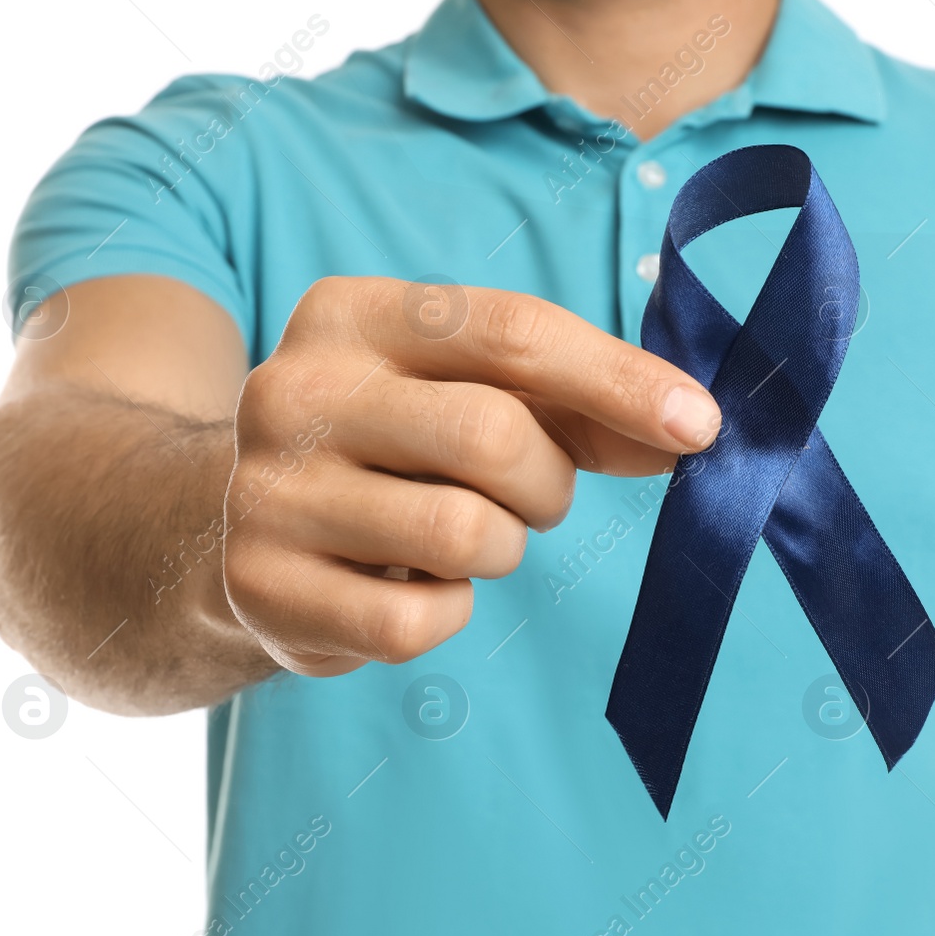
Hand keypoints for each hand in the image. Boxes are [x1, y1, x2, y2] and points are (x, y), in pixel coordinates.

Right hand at [221, 276, 720, 675]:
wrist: (234, 522)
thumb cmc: (392, 443)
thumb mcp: (470, 391)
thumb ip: (580, 403)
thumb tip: (693, 431)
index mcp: (353, 315)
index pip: (513, 333)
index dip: (620, 381)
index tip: (700, 426)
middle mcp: (296, 391)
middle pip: (496, 437)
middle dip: (548, 484)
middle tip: (529, 497)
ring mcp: (269, 491)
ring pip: (466, 535)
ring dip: (501, 548)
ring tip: (461, 535)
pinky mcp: (264, 587)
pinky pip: (418, 621)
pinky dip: (446, 612)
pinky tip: (410, 583)